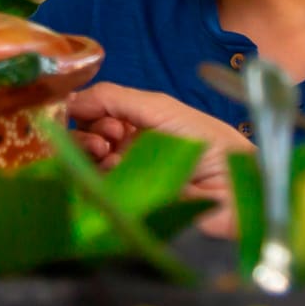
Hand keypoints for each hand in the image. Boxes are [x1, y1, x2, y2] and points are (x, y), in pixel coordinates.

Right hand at [67, 83, 254, 236]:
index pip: (93, 114)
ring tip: (106, 151)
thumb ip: (115, 98)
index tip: (94, 112)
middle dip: (84, 132)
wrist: (236, 187)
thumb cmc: (206, 141)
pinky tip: (110, 171)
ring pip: (83, 164)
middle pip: (83, 137)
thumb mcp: (160, 108)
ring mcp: (124, 180)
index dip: (86, 110)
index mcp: (135, 125)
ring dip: (86, 150)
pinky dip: (92, 177)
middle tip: (106, 137)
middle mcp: (125, 151)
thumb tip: (69, 100)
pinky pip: (94, 192)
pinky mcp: (126, 207)